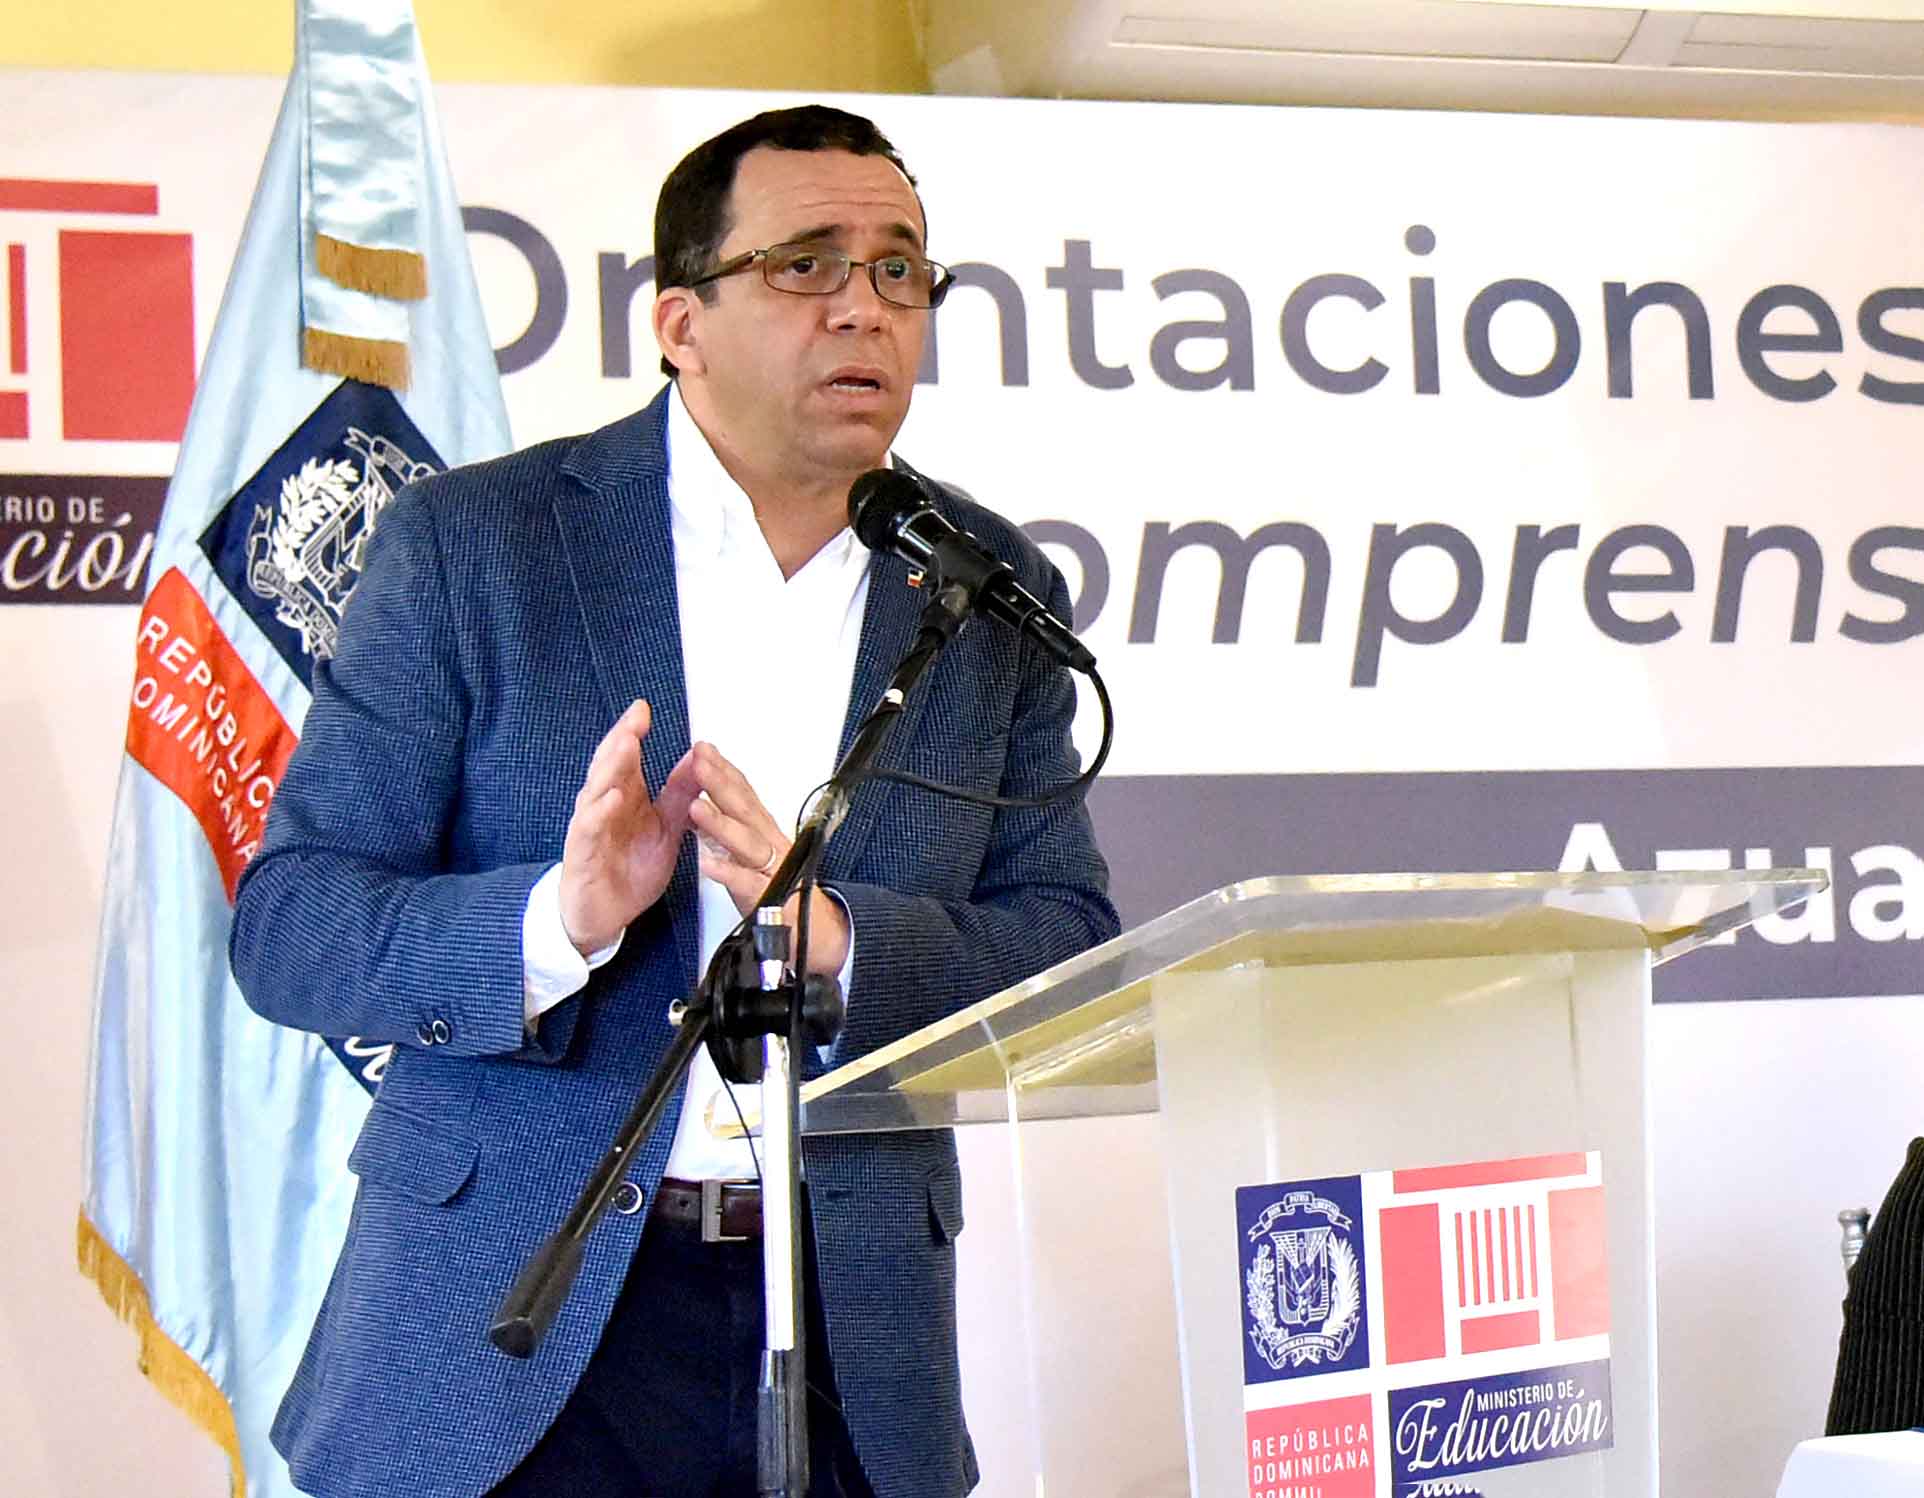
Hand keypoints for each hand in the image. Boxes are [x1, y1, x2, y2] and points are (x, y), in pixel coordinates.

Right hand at [558, 699, 699, 954]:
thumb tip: (699, 759)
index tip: (642, 707)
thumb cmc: (629, 869)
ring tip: (625, 745)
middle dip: (621, 740)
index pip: (625, 757)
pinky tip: (612, 798)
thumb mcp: (665, 829)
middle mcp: (604, 806)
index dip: (631, 731)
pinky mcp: (583, 854)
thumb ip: (680, 795)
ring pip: (596, 791)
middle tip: (634, 719)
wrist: (605, 914)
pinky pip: (590, 829)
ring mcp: (591, 828)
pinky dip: (600, 812)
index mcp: (624, 797)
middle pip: (609, 766)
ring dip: (610, 768)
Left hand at [686, 742, 849, 975]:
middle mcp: (769, 844)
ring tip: (696, 807)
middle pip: (744, 808)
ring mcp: (770, 869)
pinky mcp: (768, 899)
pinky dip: (728, 874)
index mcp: (764, 831)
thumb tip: (702, 802)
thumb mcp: (755, 852)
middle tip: (698, 761)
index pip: (744, 793)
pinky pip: (746, 884)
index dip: (724, 769)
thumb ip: (732, 828)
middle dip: (720, 783)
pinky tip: (707, 865)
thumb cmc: (784, 889)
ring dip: (721, 823)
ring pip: (745, 843)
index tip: (703, 748)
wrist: (815, 931)